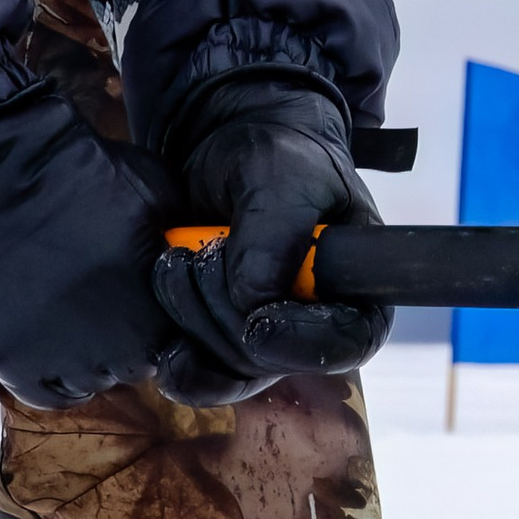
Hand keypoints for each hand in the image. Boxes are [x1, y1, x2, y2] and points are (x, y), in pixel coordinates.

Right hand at [0, 36, 181, 409]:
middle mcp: (116, 348)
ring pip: (89, 382)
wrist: (0, 167)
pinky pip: (43, 392)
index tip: (140, 296)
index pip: (177, 345)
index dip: (158, 319)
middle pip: (134, 367)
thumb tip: (202, 260)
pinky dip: (45, 373)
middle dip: (125, 339)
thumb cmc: (86, 171)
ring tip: (67, 307)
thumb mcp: (160, 196)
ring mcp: (61, 360)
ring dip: (85, 356)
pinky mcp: (11, 362)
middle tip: (100, 297)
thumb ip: (183, 244)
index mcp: (158, 310)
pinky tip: (42, 332)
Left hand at [151, 72, 392, 394]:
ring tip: (173, 262)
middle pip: (274, 359)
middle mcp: (314, 324)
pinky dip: (176, 353)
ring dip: (193, 320)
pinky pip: (201, 373)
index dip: (303, 344)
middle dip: (225, 312)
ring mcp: (267, 337)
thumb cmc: (275, 152)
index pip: (347, 343)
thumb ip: (276, 232)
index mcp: (356, 289)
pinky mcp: (223, 340)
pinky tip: (163, 326)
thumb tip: (254, 302)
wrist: (226, 146)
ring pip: (230, 368)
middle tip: (196, 254)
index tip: (258, 324)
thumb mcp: (283, 174)